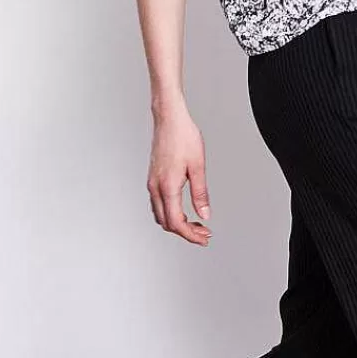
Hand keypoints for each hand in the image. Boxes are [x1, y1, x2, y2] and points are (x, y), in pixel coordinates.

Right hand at [147, 102, 212, 244]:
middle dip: (185, 232)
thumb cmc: (183, 137)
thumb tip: (205, 214)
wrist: (169, 119)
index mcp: (167, 186)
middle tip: (204, 233)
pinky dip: (171, 213)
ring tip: (197, 224)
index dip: (190, 235)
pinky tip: (184, 210)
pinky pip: (158, 204)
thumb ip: (200, 194)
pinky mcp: (153, 178)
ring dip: (178, 223)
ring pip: (161, 215)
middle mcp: (156, 187)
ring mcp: (152, 183)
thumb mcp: (198, 166)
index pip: (176, 222)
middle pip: (167, 223)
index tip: (204, 238)